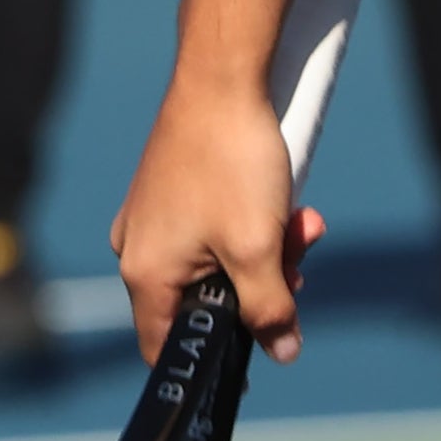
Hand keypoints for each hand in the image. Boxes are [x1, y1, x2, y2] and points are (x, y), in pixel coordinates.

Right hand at [110, 68, 323, 365]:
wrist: (220, 77)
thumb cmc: (230, 162)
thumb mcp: (258, 247)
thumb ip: (270, 310)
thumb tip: (283, 351)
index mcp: (145, 273)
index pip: (166, 350)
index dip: (212, 364)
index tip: (257, 362)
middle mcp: (138, 249)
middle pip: (205, 302)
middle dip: (262, 289)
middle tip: (300, 267)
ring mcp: (152, 218)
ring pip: (218, 263)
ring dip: (266, 252)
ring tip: (303, 222)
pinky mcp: (170, 192)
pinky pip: (213, 230)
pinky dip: (251, 224)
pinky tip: (282, 199)